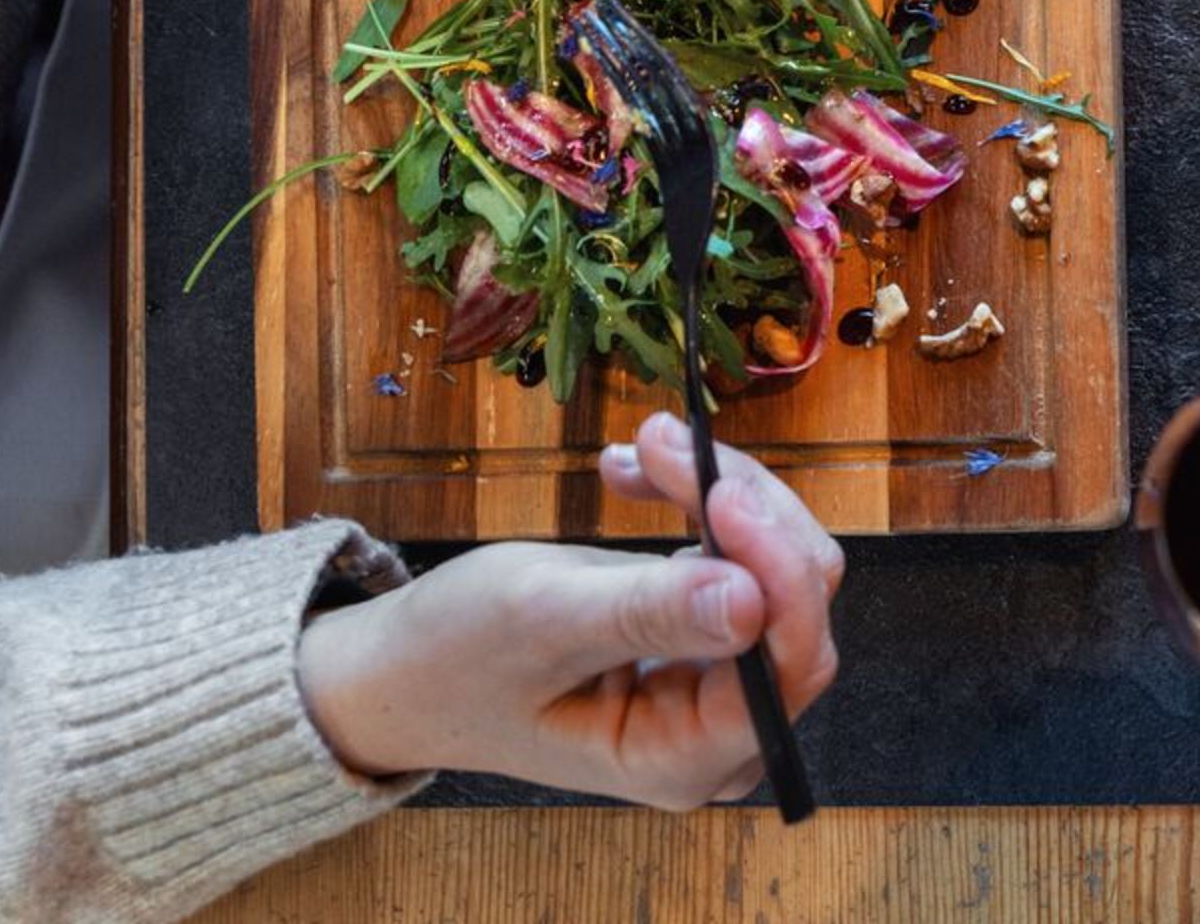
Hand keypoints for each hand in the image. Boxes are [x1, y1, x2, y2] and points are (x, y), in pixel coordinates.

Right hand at [294, 414, 843, 805]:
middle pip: (793, 606)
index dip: (777, 573)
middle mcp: (718, 732)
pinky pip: (740, 555)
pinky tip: (634, 473)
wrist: (406, 669)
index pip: (788, 665)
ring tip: (640, 446)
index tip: (723, 492)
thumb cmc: (455, 658)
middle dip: (742, 511)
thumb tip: (749, 599)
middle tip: (664, 441)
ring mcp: (718, 683)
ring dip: (717, 491)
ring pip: (773, 566)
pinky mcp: (706, 635)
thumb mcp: (539, 623)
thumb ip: (644, 613)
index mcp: (682, 758)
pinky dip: (698, 501)